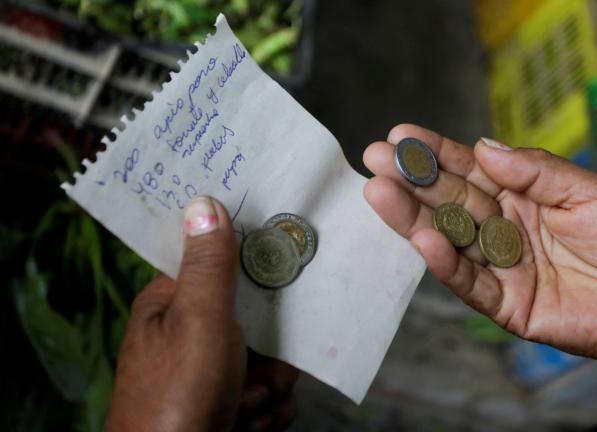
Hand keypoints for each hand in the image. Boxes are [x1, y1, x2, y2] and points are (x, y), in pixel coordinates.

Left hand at [108, 197, 297, 430]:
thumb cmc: (176, 396)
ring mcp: (210, 374)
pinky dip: (266, 412)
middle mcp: (190, 336)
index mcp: (171, 305)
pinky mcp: (227, 404)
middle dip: (270, 352)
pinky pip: (268, 395)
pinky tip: (248, 423)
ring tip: (245, 405)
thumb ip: (210, 266)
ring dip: (269, 387)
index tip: (282, 268)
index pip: (220, 265)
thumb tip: (203, 202)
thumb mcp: (198, 320)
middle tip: (259, 371)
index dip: (253, 268)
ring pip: (270, 361)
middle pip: (258, 318)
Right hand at [364, 124, 596, 399]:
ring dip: (413, 218)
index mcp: (524, 197)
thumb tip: (482, 147)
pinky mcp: (507, 305)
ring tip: (380, 193)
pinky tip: (423, 239)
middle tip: (376, 159)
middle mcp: (506, 229)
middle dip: (413, 181)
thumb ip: (535, 170)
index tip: (402, 136)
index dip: (436, 153)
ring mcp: (503, 267)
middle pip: (450, 202)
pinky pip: (470, 283)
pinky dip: (445, 263)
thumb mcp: (588, 190)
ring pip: (450, 240)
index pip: (471, 171)